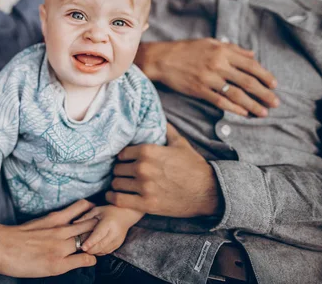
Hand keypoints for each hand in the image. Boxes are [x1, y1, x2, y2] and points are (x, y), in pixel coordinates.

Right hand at [0, 200, 97, 277]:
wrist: (1, 248)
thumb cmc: (17, 236)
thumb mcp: (38, 222)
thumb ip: (54, 222)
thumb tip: (66, 223)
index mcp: (55, 218)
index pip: (83, 207)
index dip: (93, 211)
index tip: (97, 214)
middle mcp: (60, 230)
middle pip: (90, 223)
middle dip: (100, 225)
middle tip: (105, 230)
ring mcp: (60, 247)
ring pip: (90, 240)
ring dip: (97, 243)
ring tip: (100, 245)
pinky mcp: (58, 264)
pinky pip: (84, 259)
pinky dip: (90, 259)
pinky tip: (90, 259)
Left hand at [74, 205, 142, 255]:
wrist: (126, 215)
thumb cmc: (109, 211)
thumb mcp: (97, 210)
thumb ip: (85, 217)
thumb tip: (74, 223)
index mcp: (109, 223)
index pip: (99, 234)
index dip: (90, 241)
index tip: (83, 247)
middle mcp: (114, 233)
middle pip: (101, 245)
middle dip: (90, 249)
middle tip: (80, 249)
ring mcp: (118, 240)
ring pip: (104, 250)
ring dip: (94, 251)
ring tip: (85, 248)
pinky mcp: (118, 245)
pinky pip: (107, 252)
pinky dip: (99, 252)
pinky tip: (93, 249)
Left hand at [107, 124, 221, 217]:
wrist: (208, 192)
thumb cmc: (194, 167)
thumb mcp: (180, 144)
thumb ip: (166, 130)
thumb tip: (159, 117)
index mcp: (148, 151)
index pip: (121, 153)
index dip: (123, 158)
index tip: (126, 162)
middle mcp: (143, 167)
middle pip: (117, 168)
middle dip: (120, 171)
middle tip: (124, 174)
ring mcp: (144, 186)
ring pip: (116, 183)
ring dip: (117, 184)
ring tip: (121, 185)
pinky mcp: (146, 203)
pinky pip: (119, 200)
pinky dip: (113, 198)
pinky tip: (114, 196)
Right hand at [136, 39, 278, 116]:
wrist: (162, 59)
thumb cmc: (186, 50)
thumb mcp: (211, 43)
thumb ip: (233, 49)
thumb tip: (252, 55)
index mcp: (223, 52)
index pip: (251, 65)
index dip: (265, 76)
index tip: (274, 84)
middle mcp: (218, 65)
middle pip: (247, 82)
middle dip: (264, 93)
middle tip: (275, 102)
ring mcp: (209, 79)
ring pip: (236, 94)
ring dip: (252, 104)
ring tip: (263, 112)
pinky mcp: (199, 90)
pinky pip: (220, 101)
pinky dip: (234, 109)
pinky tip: (243, 113)